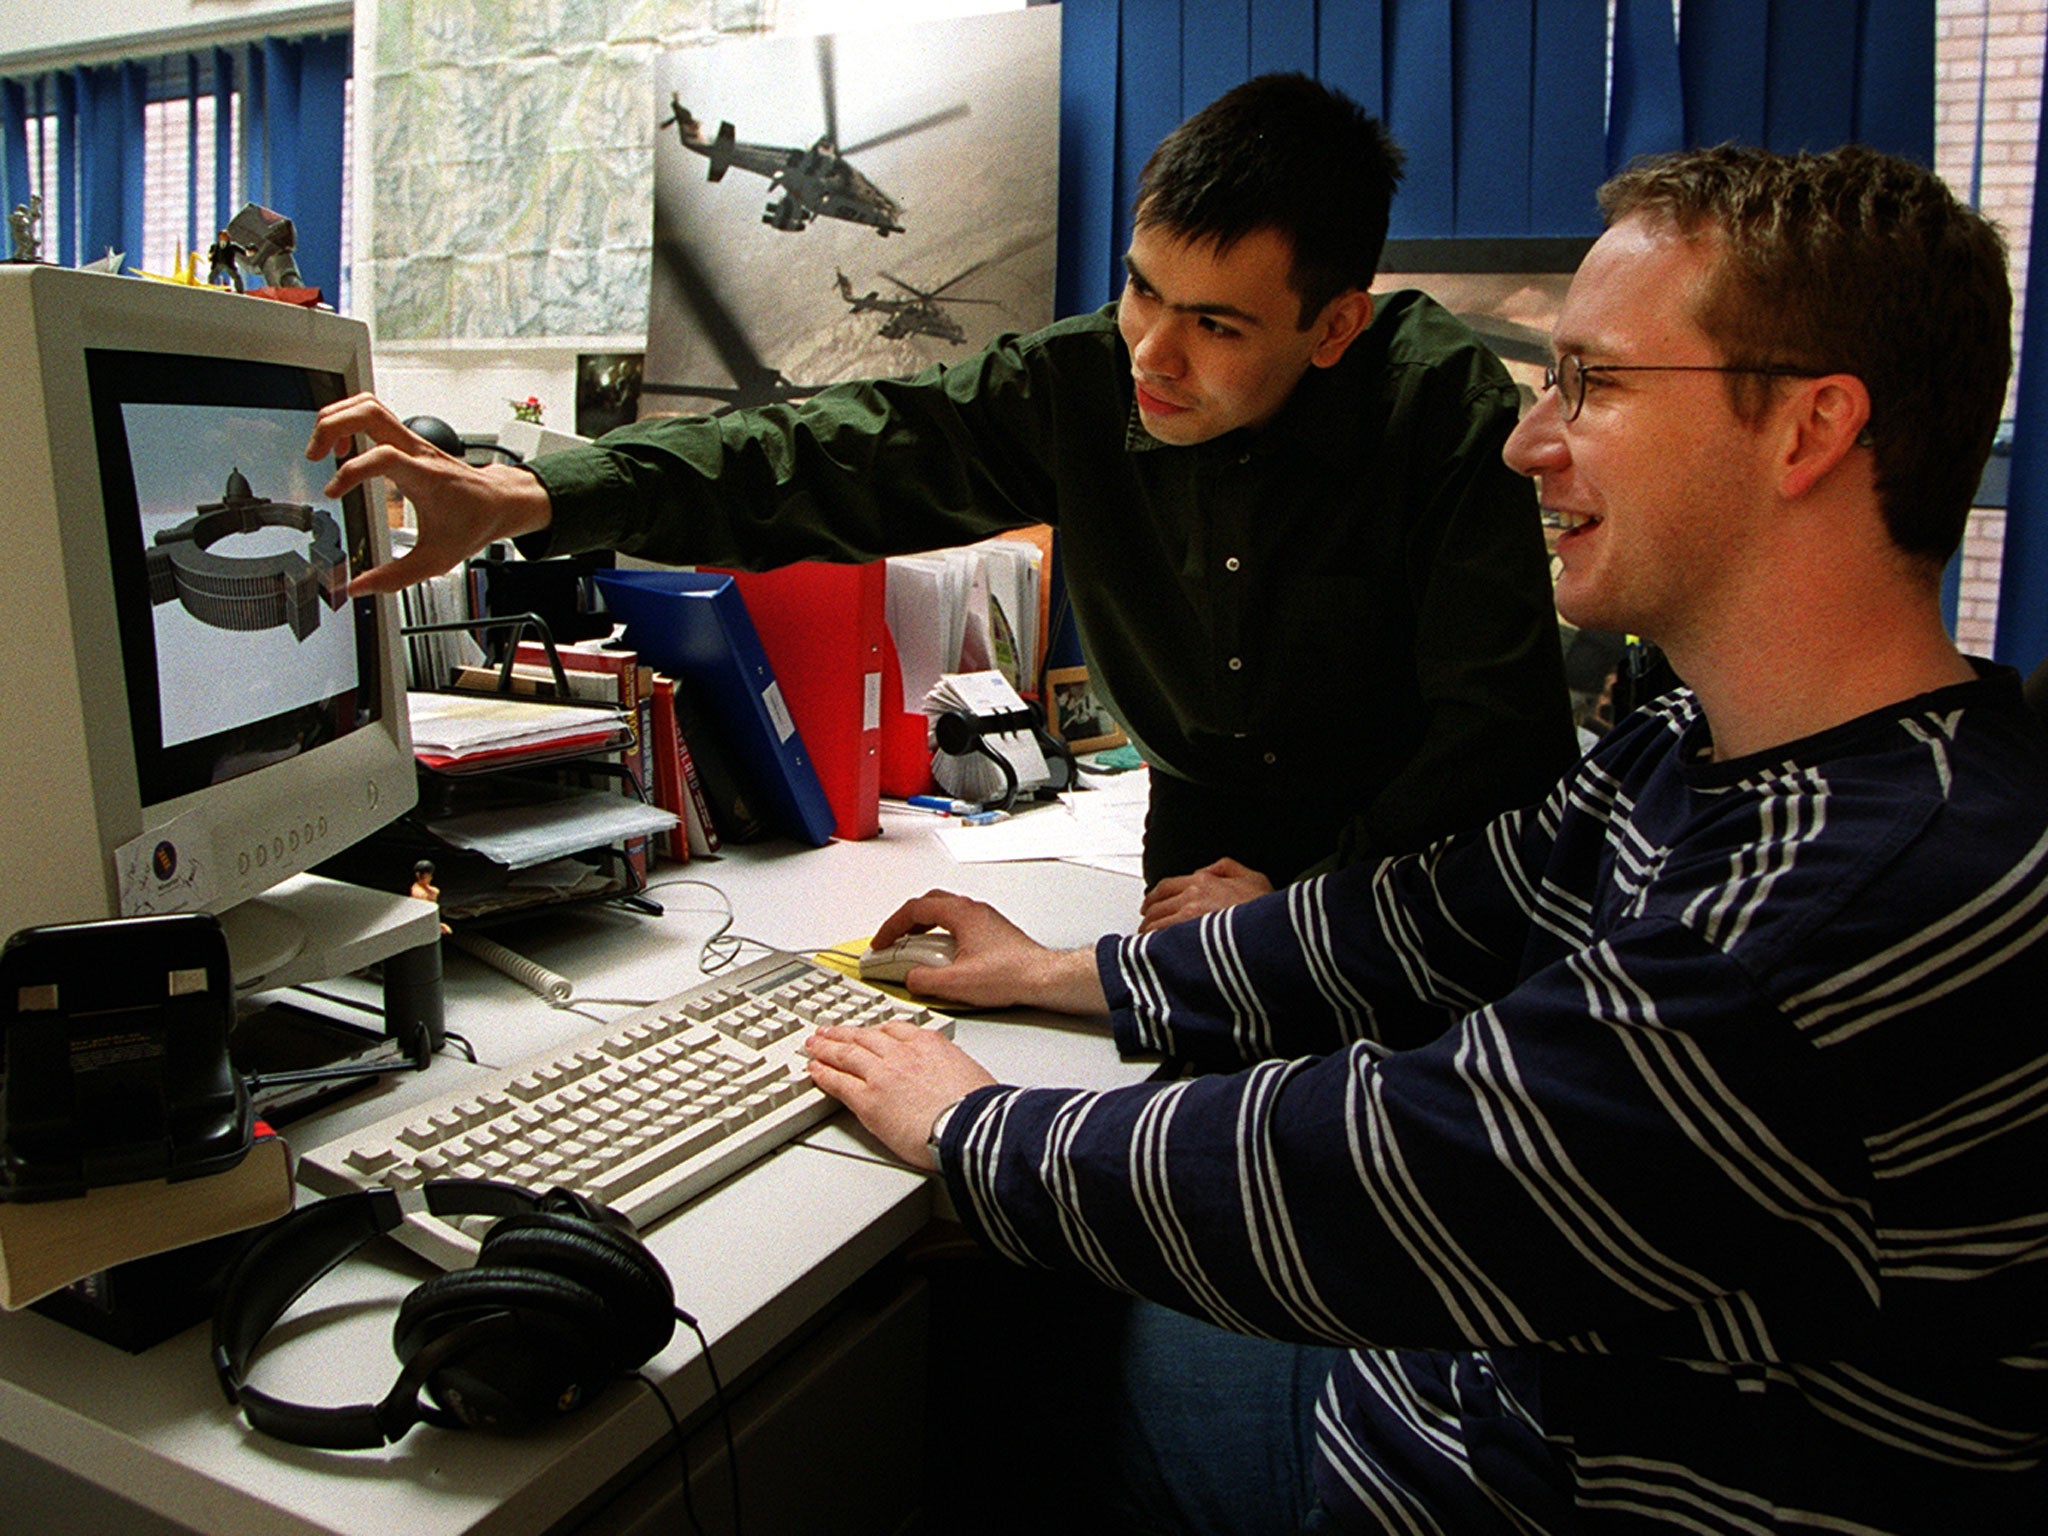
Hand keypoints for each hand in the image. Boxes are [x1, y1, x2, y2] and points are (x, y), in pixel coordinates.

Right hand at [306, 393, 554, 595]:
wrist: (499, 501)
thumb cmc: (473, 523)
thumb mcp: (436, 560)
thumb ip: (395, 577)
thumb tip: (358, 588)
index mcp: (425, 477)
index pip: (382, 457)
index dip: (351, 471)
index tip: (332, 492)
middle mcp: (417, 451)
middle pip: (369, 412)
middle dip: (331, 426)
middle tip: (314, 456)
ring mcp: (412, 441)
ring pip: (368, 404)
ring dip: (337, 418)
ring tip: (324, 449)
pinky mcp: (407, 439)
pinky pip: (373, 413)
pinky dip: (349, 420)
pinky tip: (343, 449)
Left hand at [805, 1019, 996, 1169]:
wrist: (972, 1126)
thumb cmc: (978, 1108)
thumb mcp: (968, 1072)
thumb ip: (949, 1069)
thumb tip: (950, 1079)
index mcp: (928, 1043)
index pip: (893, 1030)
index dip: (874, 1030)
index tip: (867, 1031)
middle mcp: (901, 1053)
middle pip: (864, 1037)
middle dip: (844, 1034)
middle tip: (829, 1032)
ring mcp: (882, 1075)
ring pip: (846, 1054)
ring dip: (827, 1048)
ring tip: (814, 1045)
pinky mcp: (868, 1100)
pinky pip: (838, 1082)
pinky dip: (824, 1074)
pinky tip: (815, 1070)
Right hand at [870, 891, 1108, 1014]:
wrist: (1043, 978)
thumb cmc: (1011, 974)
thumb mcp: (955, 983)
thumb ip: (923, 979)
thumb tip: (910, 978)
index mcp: (960, 914)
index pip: (914, 910)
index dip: (891, 926)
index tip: (881, 943)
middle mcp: (972, 910)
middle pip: (928, 903)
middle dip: (905, 922)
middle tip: (892, 941)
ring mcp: (984, 919)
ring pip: (944, 912)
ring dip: (923, 928)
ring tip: (912, 949)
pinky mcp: (992, 932)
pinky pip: (957, 925)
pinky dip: (940, 935)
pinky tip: (940, 956)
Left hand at [1137, 857, 1273, 933]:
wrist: (1272, 930)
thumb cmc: (1265, 907)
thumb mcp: (1251, 876)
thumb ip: (1225, 867)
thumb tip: (1205, 870)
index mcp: (1204, 881)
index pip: (1166, 886)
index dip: (1153, 896)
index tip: (1148, 905)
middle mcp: (1192, 896)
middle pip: (1156, 906)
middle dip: (1147, 916)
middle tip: (1144, 925)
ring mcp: (1190, 918)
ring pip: (1156, 924)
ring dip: (1148, 932)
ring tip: (1146, 942)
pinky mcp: (1190, 939)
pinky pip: (1163, 940)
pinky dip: (1155, 945)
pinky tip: (1153, 951)